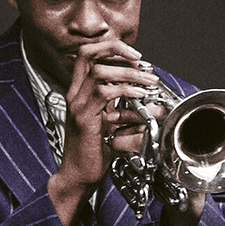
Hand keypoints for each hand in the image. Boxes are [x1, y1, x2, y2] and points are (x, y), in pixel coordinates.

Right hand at [47, 39, 157, 225]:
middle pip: (88, 54)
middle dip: (116, 50)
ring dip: (128, 73)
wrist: (79, 176)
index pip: (88, 55)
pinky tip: (139, 95)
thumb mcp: (114, 125)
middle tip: (141, 60)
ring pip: (99, 72)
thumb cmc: (95, 152)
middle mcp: (75, 95)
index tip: (134, 55)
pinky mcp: (84, 119)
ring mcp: (77, 106)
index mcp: (79, 92)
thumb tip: (150, 99)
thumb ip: (127, 109)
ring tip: (148, 80)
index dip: (110, 48)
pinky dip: (124, 90)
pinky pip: (103, 94)